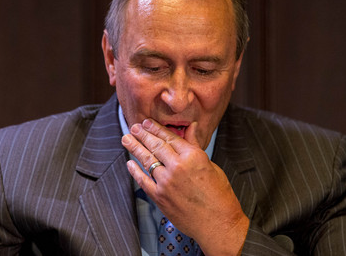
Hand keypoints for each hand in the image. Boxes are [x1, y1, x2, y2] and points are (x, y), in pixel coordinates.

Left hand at [121, 119, 249, 255]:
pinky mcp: (160, 197)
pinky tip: (130, 163)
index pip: (170, 137)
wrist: (218, 223)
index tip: (148, 122)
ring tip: (126, 139)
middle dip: (143, 134)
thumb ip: (196, 146)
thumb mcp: (210, 165)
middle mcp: (178, 166)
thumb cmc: (219, 195)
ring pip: (147, 160)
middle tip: (134, 127)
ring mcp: (166, 182)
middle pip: (156, 146)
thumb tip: (191, 128)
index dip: (156, 129)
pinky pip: (143, 180)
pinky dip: (135, 171)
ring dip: (135, 148)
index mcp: (193, 156)